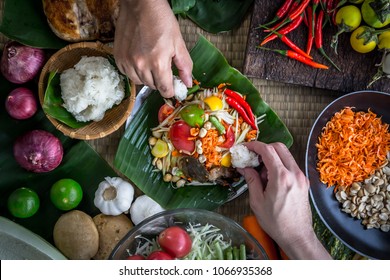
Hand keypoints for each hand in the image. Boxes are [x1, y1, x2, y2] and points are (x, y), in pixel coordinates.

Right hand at [114, 0, 192, 97]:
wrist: (140, 5)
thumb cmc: (162, 21)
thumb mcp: (178, 43)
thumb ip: (184, 66)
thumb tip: (188, 83)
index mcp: (159, 63)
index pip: (165, 90)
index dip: (171, 90)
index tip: (173, 86)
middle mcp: (141, 66)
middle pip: (153, 86)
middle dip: (160, 81)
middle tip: (163, 68)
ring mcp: (128, 62)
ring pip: (140, 82)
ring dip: (147, 77)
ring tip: (151, 62)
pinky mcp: (119, 58)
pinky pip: (128, 74)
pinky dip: (135, 71)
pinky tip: (140, 60)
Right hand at [238, 141, 330, 258]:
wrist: (297, 235)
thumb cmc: (276, 222)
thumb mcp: (257, 201)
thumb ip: (251, 180)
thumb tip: (244, 167)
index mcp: (281, 177)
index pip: (268, 150)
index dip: (254, 146)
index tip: (245, 148)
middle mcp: (294, 173)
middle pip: (279, 147)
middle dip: (264, 148)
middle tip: (252, 157)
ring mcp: (301, 177)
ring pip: (286, 155)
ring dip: (272, 157)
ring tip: (260, 172)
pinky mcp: (303, 181)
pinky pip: (290, 165)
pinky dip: (279, 164)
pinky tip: (270, 178)